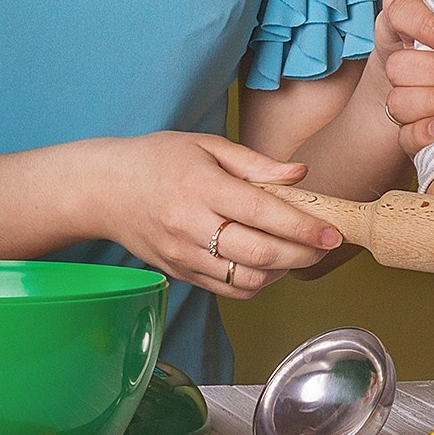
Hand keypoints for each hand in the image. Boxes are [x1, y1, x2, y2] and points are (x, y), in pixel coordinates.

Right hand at [82, 132, 342, 300]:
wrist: (102, 190)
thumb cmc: (157, 159)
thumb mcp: (206, 145)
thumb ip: (256, 163)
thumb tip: (300, 174)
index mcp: (202, 188)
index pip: (262, 213)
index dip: (302, 226)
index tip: (332, 232)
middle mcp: (192, 227)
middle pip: (259, 253)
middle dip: (302, 254)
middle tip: (325, 245)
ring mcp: (184, 256)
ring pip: (247, 278)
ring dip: (283, 271)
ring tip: (299, 253)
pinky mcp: (180, 274)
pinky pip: (229, 289)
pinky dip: (257, 282)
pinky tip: (270, 264)